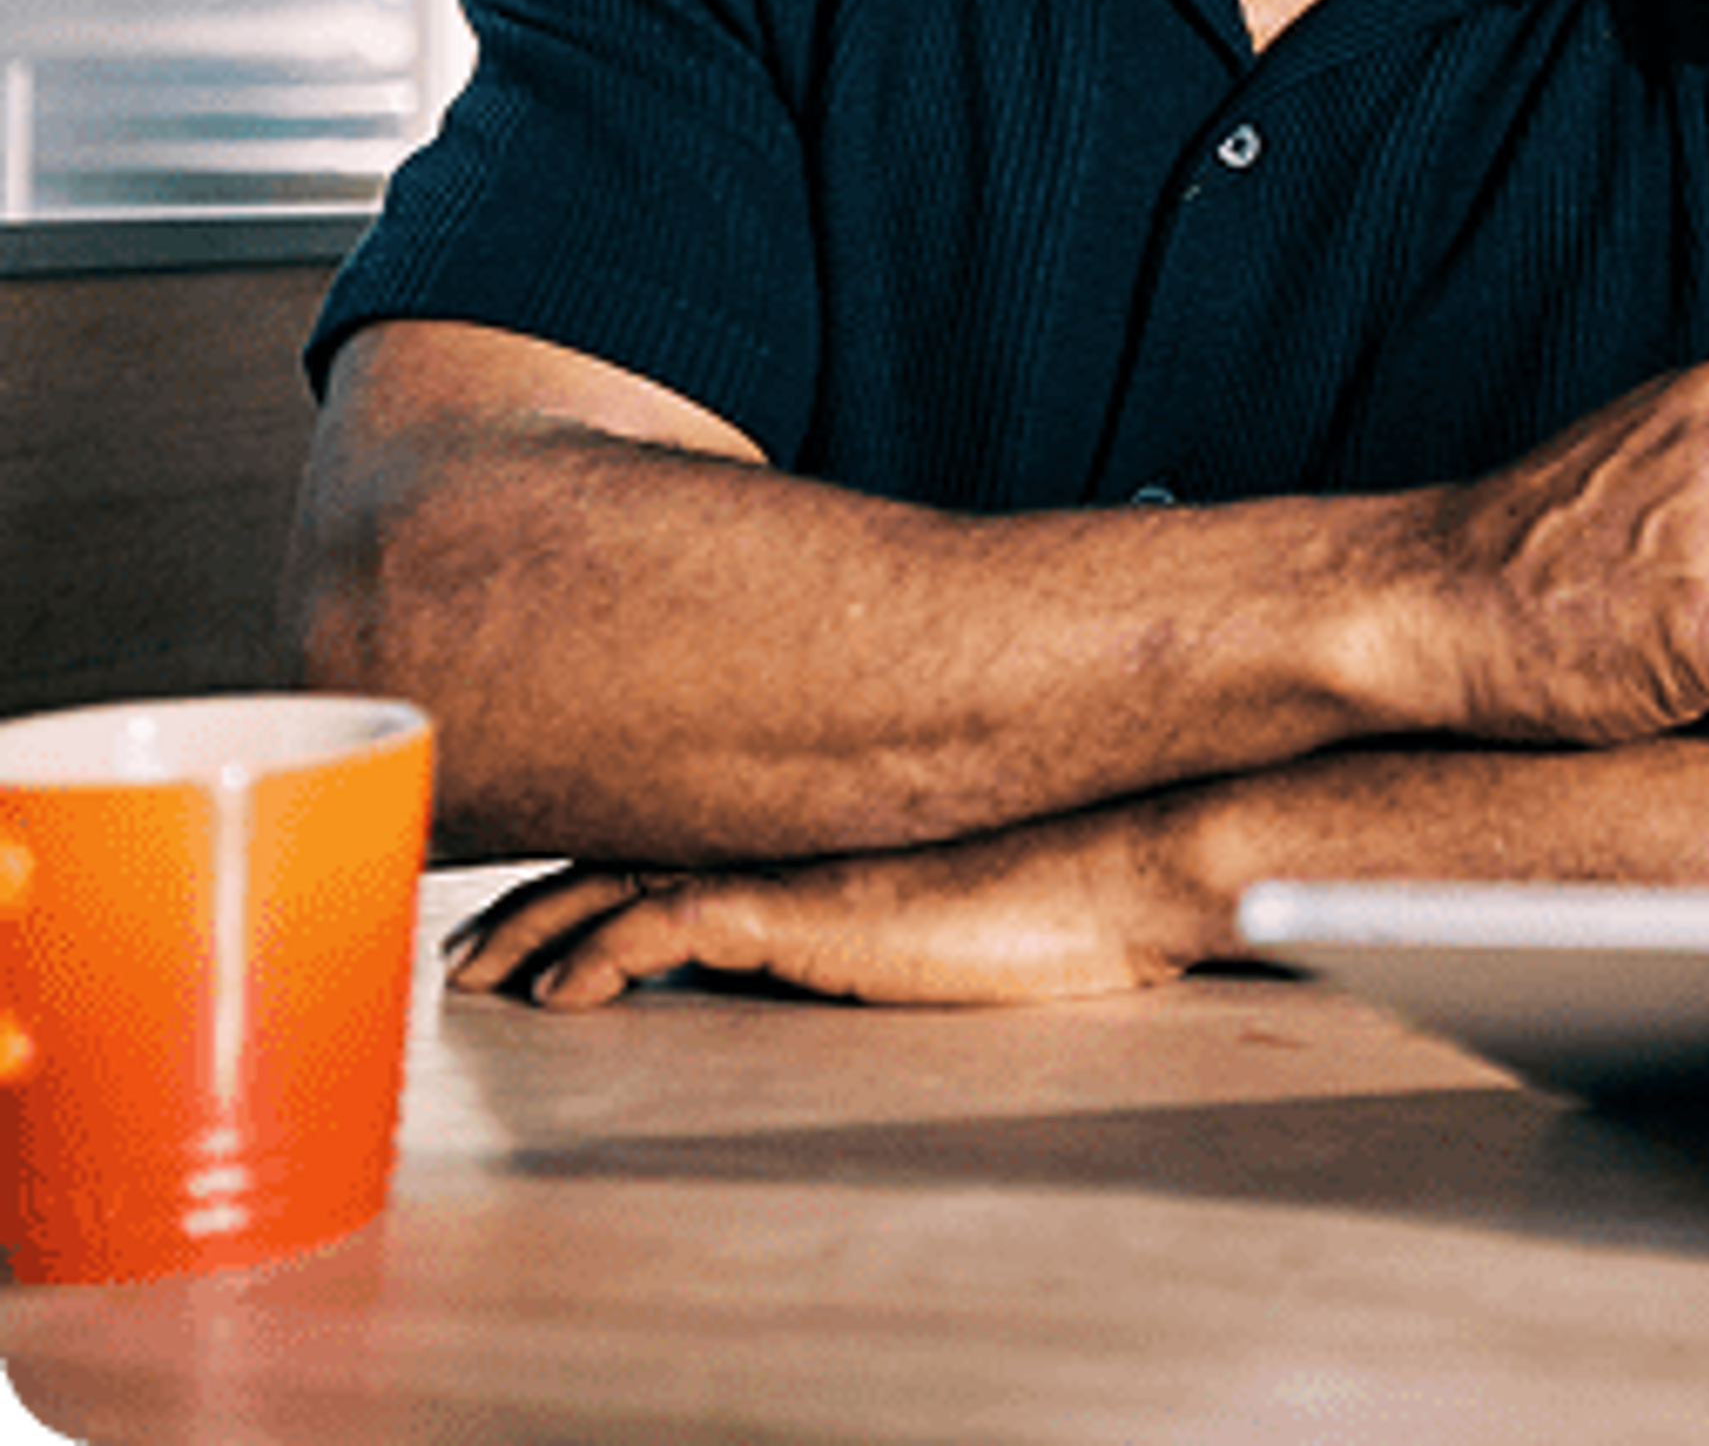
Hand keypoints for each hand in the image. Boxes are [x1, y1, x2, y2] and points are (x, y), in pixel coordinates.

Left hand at [442, 807, 1211, 1011]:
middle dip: (532, 904)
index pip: (678, 835)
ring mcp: (791, 864)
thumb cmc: (1074, 880)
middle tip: (469, 950)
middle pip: (623, 853)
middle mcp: (791, 832)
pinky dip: (597, 958)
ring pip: (619, 884)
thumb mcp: (961, 892)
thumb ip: (895, 897)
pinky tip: (559, 994)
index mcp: (821, 827)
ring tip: (477, 977)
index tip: (532, 917)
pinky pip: (663, 929)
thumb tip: (870, 926)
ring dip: (536, 932)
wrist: (1126, 863)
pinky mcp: (800, 907)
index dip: (592, 871)